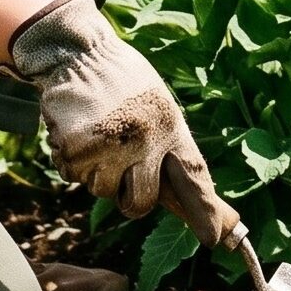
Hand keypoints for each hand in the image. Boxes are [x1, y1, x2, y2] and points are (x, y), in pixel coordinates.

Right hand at [4, 0, 234, 243]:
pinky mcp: (75, 150)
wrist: (77, 52)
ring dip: (99, 172)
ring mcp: (108, 146)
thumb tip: (186, 198)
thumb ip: (169, 147)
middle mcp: (143, 138)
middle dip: (132, 197)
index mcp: (169, 124)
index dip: (205, 211)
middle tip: (123, 168)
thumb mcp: (158, 105)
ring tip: (99, 133)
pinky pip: (74, 177)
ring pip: (103, 191)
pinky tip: (78, 130)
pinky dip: (74, 161)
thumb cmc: (122, 81)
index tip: (216, 238)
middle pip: (142, 203)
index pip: (194, 176)